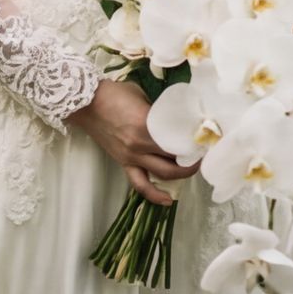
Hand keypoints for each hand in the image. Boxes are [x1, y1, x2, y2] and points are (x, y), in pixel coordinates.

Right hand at [69, 79, 198, 205]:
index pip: (178, 140)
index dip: (195, 142)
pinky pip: (140, 184)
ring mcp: (132, 157)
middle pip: (175, 159)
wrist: (86, 103)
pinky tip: (168, 200)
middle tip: (203, 152)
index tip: (206, 139)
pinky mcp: (124, 163)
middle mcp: (141, 145)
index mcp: (147, 126)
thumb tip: (177, 115)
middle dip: (192, 158)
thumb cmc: (115, 93)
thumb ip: (159, 110)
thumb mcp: (143, 96)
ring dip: (181, 174)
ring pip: (163, 173)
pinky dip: (154, 195)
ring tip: (192, 169)